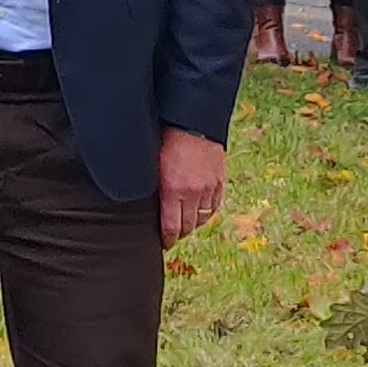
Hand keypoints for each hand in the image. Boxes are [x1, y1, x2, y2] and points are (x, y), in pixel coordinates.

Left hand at [156, 127, 228, 244]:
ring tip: (184, 226)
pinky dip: (206, 213)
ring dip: (193, 224)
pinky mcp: (219, 181)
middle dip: (179, 234)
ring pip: (202, 218)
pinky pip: (214, 206)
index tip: (163, 244)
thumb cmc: (165, 139)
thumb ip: (154, 188)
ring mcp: (209, 188)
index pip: (171, 227)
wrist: (192, 122)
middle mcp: (193, 193)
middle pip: (188, 226)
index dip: (167, 239)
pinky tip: (199, 213)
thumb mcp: (152, 166)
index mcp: (173, 190)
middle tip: (171, 237)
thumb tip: (148, 206)